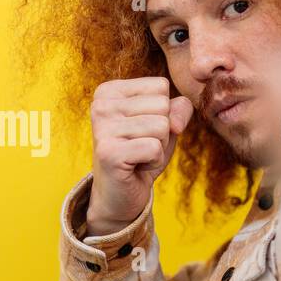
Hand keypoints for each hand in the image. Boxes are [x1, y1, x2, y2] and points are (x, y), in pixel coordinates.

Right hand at [86, 76, 192, 234]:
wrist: (120, 194)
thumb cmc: (143, 154)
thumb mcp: (166, 125)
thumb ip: (179, 109)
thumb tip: (176, 122)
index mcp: (110, 91)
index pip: (161, 86)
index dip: (163, 112)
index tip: (142, 130)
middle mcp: (101, 105)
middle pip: (162, 105)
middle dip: (162, 131)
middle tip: (140, 146)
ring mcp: (102, 127)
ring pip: (161, 126)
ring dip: (158, 147)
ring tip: (138, 156)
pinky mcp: (109, 152)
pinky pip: (155, 148)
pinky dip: (154, 161)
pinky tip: (136, 167)